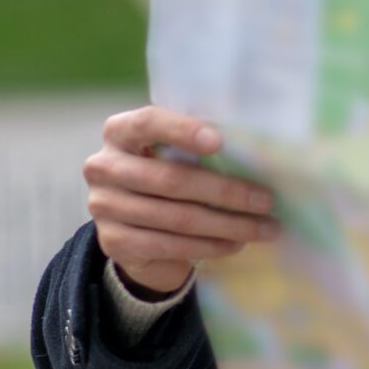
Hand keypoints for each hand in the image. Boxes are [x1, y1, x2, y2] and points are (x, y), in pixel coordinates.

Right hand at [84, 107, 278, 295]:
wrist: (134, 227)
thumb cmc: (165, 174)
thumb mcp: (173, 152)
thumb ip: (198, 144)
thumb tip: (255, 151)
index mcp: (119, 132)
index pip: (148, 123)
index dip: (182, 130)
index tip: (219, 141)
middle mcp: (103, 166)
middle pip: (172, 179)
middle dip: (226, 192)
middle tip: (266, 200)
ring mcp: (104, 207)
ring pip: (177, 218)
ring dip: (228, 225)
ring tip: (263, 228)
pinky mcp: (114, 243)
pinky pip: (171, 245)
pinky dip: (209, 246)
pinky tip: (236, 244)